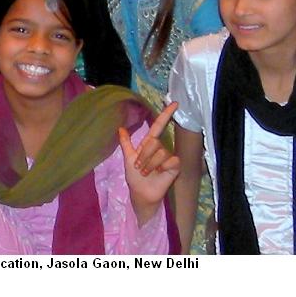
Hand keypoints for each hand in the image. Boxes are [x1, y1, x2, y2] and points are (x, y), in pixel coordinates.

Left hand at [120, 102, 180, 224]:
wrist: (141, 193)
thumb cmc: (135, 177)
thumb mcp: (127, 158)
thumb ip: (126, 142)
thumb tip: (120, 128)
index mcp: (149, 144)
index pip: (158, 125)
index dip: (166, 114)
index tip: (174, 103)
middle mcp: (160, 148)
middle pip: (153, 141)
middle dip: (144, 155)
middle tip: (139, 167)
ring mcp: (168, 156)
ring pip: (160, 152)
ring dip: (150, 164)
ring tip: (147, 172)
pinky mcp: (175, 165)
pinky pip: (169, 159)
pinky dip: (160, 167)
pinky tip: (159, 174)